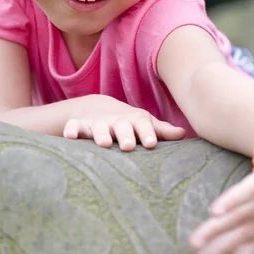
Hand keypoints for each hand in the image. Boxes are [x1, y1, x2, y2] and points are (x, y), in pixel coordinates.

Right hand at [63, 94, 184, 150]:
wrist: (97, 108)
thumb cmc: (128, 123)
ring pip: (98, 127)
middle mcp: (116, 121)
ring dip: (100, 134)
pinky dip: (71, 130)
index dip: (147, 133)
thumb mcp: (144, 124)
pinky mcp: (79, 126)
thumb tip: (183, 133)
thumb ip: (161, 130)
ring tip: (102, 143)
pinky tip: (69, 136)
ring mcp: (97, 123)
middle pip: (121, 126)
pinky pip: (74, 127)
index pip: (143, 125)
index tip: (151, 143)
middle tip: (128, 146)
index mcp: (134, 121)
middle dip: (124, 134)